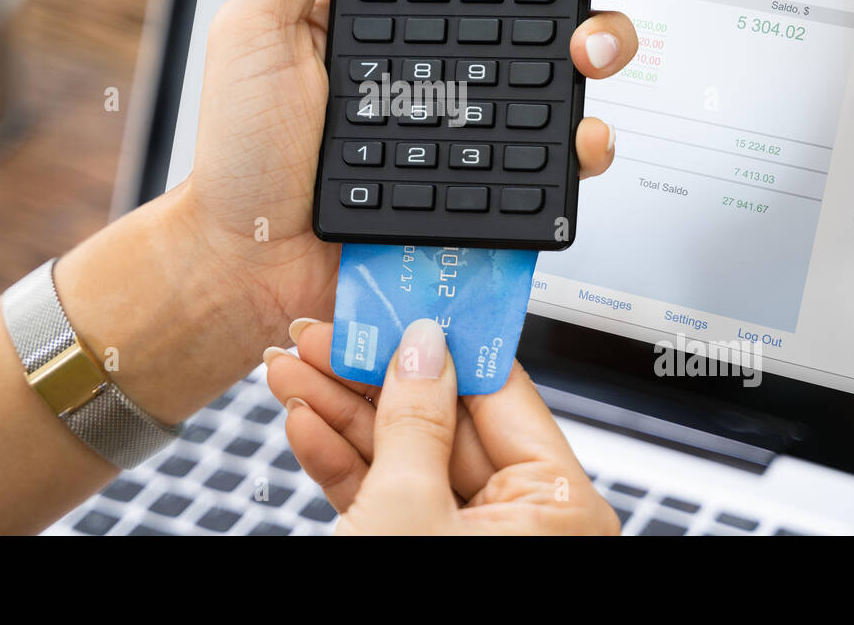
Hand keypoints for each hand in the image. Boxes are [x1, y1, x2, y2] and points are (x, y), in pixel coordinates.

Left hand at [184, 0, 668, 340]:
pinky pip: (560, 154)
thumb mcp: (258, 27)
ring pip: (576, 62)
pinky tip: (581, 133)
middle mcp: (452, 51)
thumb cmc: (243, 149)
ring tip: (585, 49)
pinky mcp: (492, 178)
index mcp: (404, 4)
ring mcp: (478, 115)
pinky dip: (589, 140)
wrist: (252, 262)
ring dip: (609, 40)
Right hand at [265, 317, 619, 533]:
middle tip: (328, 331)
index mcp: (559, 510)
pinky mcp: (416, 553)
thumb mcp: (408, 510)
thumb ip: (416, 418)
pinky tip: (303, 420)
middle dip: (372, 374)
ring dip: (342, 410)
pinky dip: (340, 460)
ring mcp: (467, 543)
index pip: (501, 394)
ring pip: (404, 454)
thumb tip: (424, 348)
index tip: (407, 300)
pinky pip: (384, 494)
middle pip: (442, 418)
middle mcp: (523, 526)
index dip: (444, 340)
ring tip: (294, 365)